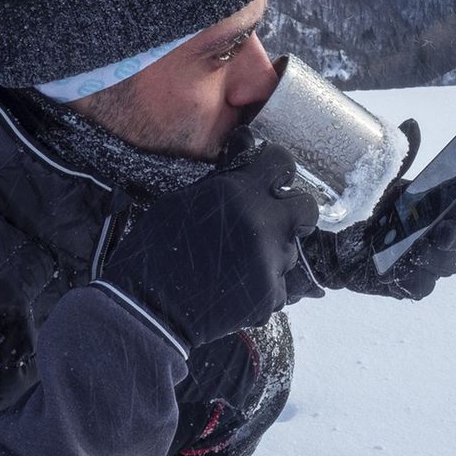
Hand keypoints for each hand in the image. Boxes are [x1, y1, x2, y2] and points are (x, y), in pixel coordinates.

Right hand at [100, 129, 320, 349]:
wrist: (149, 308)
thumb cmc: (155, 249)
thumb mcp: (181, 201)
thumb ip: (223, 180)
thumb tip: (245, 146)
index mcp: (238, 194)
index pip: (282, 163)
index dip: (276, 168)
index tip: (269, 177)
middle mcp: (262, 225)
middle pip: (306, 208)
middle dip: (293, 212)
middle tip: (272, 221)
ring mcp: (270, 263)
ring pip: (291, 250)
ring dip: (272, 253)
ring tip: (238, 263)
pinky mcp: (270, 296)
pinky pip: (280, 285)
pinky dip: (264, 286)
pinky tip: (236, 287)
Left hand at [297, 119, 455, 301]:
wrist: (327, 245)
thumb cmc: (357, 209)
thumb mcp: (376, 181)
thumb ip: (398, 159)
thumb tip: (413, 125)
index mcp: (432, 203)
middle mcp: (433, 231)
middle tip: (439, 231)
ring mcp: (423, 259)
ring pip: (447, 264)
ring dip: (432, 259)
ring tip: (410, 251)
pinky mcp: (408, 282)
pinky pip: (423, 287)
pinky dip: (412, 280)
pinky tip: (395, 271)